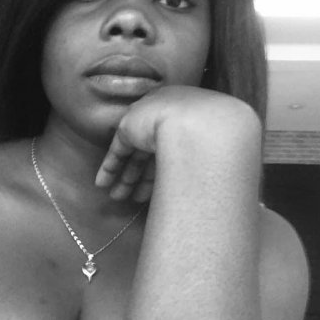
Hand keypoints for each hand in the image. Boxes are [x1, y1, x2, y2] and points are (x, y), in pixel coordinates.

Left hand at [95, 85, 259, 201]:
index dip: (160, 175)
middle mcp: (168, 120)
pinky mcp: (130, 127)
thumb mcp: (216, 150)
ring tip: (117, 198)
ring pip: (134, 154)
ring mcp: (149, 121)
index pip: (172, 151)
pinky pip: (118, 150)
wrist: (203, 124)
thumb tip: (212, 190)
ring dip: (126, 178)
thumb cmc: (218, 141)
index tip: (152, 196)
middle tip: (130, 199)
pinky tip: (102, 184)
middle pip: (150, 154)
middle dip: (140, 180)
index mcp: (191, 123)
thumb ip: (204, 162)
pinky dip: (110, 167)